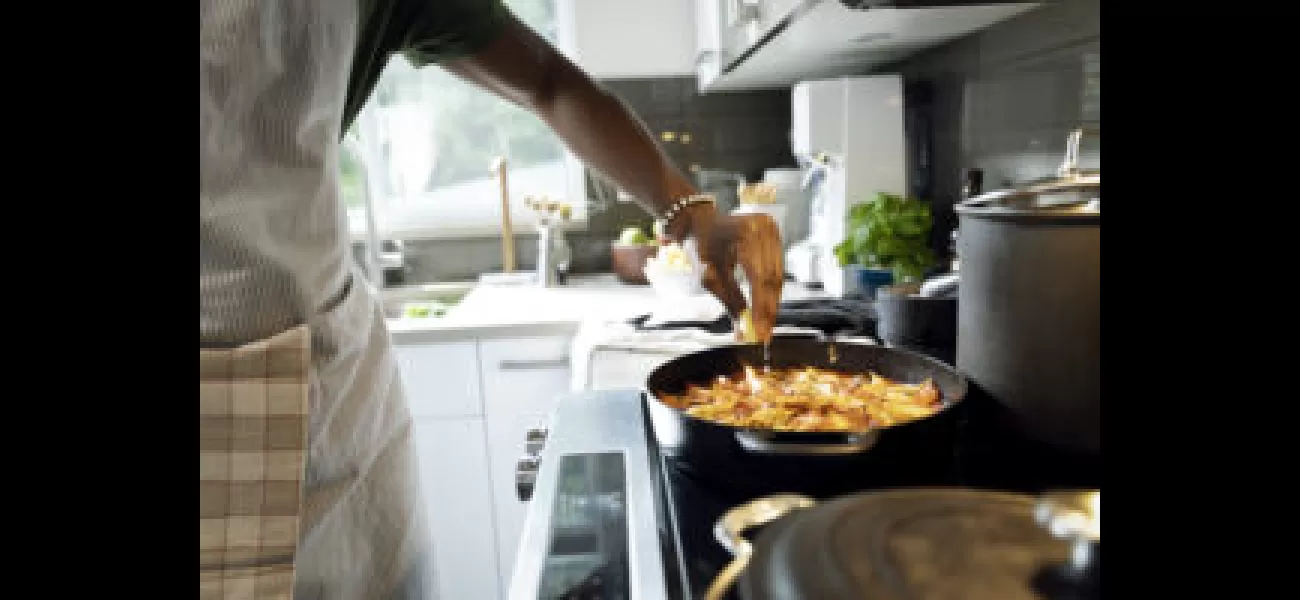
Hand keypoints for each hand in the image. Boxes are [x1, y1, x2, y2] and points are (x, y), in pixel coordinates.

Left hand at [671, 204, 783, 342]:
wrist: (703, 221)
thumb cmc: (702, 245)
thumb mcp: (710, 275)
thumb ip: (730, 300)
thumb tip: (744, 328)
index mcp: (743, 234)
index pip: (758, 277)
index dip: (761, 307)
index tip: (760, 331)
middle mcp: (762, 228)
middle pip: (772, 277)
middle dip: (768, 309)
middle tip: (764, 333)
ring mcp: (771, 229)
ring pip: (778, 275)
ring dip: (772, 301)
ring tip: (766, 323)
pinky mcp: (775, 234)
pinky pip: (778, 267)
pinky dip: (773, 288)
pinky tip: (768, 304)